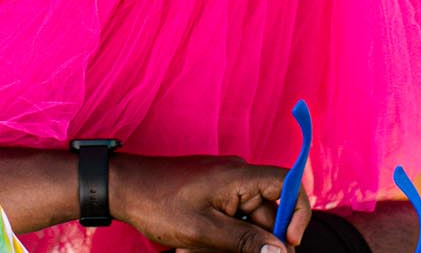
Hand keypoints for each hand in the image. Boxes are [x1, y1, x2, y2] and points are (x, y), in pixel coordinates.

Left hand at [111, 154, 310, 252]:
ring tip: (195, 250)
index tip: (289, 243)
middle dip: (254, 242)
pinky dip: (218, 239)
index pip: (289, 184)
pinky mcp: (212, 196)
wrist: (122, 188)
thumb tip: (281, 251)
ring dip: (231, 244)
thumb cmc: (158, 203)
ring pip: (247, 223)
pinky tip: (191, 247)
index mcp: (239, 176)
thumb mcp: (204, 231)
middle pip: (269, 212)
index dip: (298, 214)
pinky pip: (230, 221)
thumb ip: (245, 242)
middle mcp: (237, 177)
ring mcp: (224, 186)